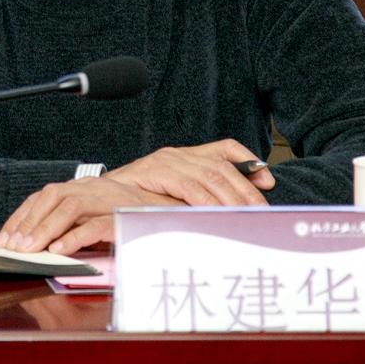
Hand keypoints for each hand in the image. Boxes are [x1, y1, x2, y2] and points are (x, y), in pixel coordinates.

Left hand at [0, 178, 177, 254]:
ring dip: (45, 229)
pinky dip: (74, 236)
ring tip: (29, 250)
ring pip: (70, 207)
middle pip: (53, 196)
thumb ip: (75, 226)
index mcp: (88, 187)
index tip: (5, 237)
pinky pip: (96, 224)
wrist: (177, 217)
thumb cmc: (137, 221)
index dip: (23, 215)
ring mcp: (112, 199)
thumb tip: (41, 244)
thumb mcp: (100, 220)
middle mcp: (97, 187)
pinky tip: (59, 249)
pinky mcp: (125, 215)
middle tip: (12, 247)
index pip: (46, 195)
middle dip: (28, 222)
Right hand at [105, 139, 274, 207]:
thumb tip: (232, 208)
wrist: (97, 196)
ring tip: (245, 215)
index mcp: (184, 155)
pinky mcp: (155, 170)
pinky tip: (216, 213)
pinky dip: (206, 200)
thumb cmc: (134, 200)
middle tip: (262, 210)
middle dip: (246, 189)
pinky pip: (188, 185)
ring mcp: (167, 159)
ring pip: (210, 174)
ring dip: (231, 197)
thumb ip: (197, 195)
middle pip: (223, 167)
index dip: (248, 161)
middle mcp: (178, 153)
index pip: (224, 148)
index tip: (268, 180)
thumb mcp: (170, 196)